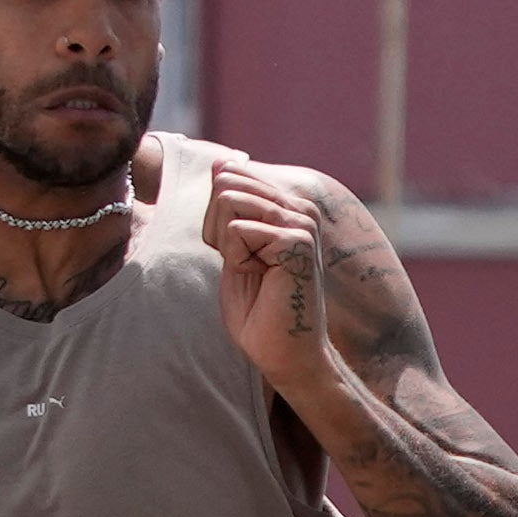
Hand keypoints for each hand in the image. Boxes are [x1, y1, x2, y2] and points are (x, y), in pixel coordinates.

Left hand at [207, 162, 341, 415]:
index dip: (216, 218)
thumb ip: (227, 206)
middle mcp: (298, 207)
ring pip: (228, 201)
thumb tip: (221, 163)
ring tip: (255, 272)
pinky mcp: (297, 240)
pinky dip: (237, 260)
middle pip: (225, 183)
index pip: (227, 175)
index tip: (239, 255)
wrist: (283, 354)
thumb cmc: (258, 310)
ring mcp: (301, 222)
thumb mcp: (231, 248)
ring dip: (228, 245)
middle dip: (217, 227)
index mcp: (286, 205)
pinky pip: (236, 230)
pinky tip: (263, 279)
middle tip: (243, 264)